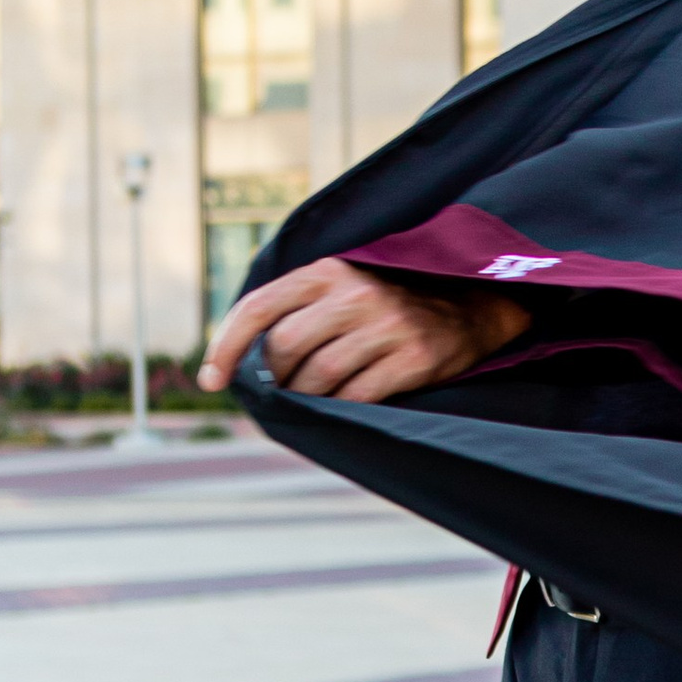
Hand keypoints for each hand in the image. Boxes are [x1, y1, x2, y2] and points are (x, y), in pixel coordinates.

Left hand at [198, 258, 531, 404]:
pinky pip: (357, 398)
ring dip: (305, 399)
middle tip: (280, 391)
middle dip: (273, 379)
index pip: (258, 307)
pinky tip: (341, 408)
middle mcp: (356, 293)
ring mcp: (387, 325)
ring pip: (318, 377)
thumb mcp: (341, 287)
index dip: (225, 346)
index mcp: (328, 270)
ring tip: (311, 400)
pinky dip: (339, 411)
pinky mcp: (414, 358)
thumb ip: (295, 309)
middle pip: (284, 347)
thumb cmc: (386, 306)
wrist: (470, 307)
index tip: (211, 380)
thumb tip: (237, 359)